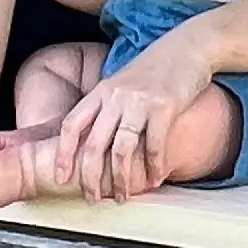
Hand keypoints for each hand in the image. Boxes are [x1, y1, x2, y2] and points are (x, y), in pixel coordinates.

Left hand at [49, 30, 207, 201]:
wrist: (186, 48)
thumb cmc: (154, 71)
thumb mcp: (121, 86)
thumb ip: (106, 110)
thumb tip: (93, 146)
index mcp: (101, 91)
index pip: (71, 124)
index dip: (63, 153)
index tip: (60, 177)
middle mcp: (115, 96)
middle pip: (93, 144)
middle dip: (90, 177)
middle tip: (92, 198)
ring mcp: (138, 101)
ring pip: (121, 150)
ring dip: (121, 179)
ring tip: (123, 195)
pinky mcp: (164, 106)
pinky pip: (154, 145)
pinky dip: (154, 167)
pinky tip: (155, 179)